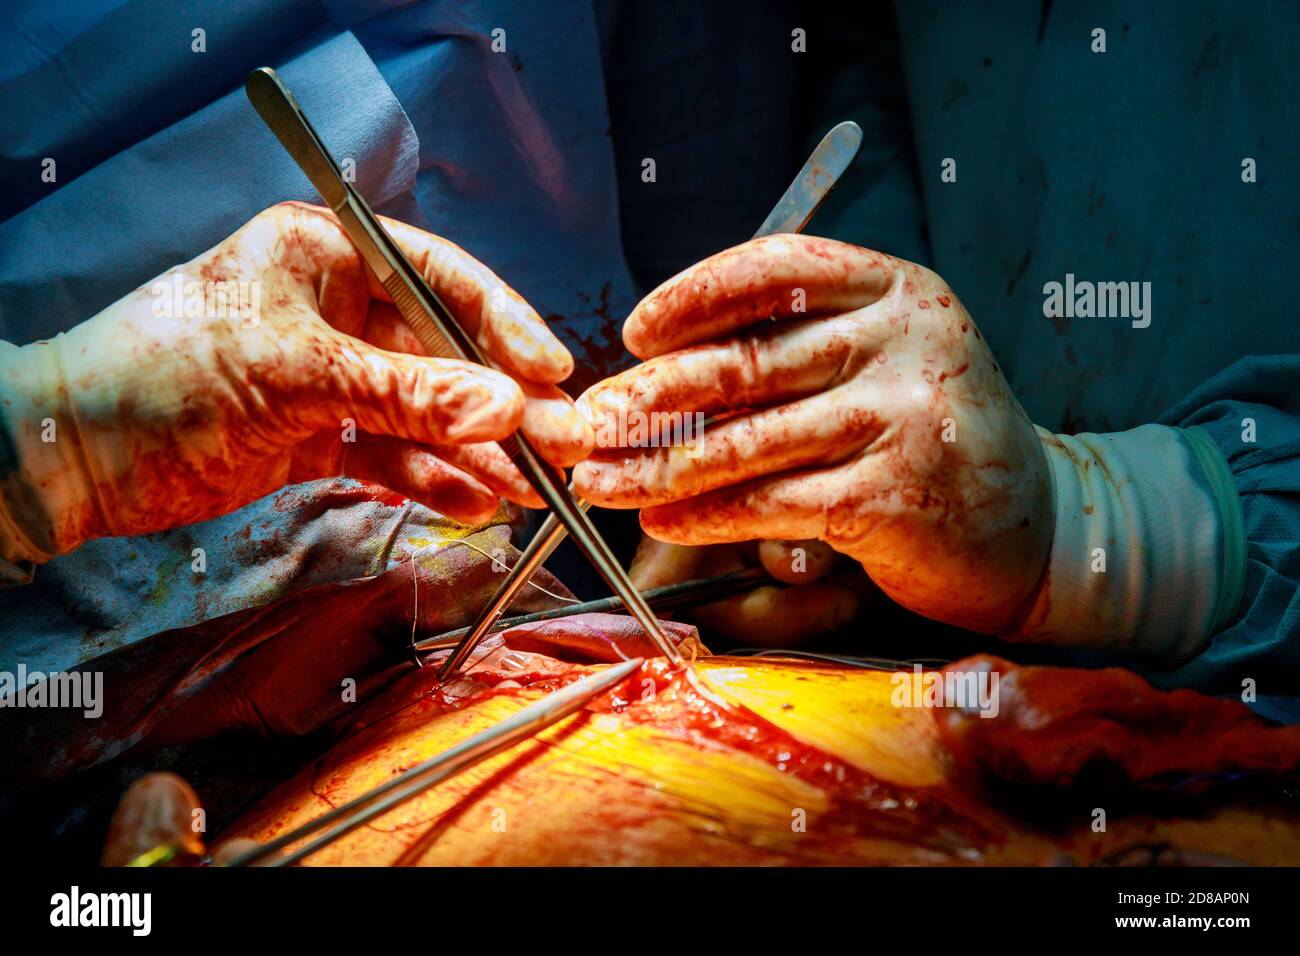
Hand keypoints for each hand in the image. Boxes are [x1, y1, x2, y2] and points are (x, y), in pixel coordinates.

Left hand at [0, 202, 590, 560]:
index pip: (442, 280)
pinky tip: (474, 504)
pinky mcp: (321, 435)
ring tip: (530, 491)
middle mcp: (340, 310)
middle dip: (501, 405)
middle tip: (562, 446)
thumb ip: (406, 392)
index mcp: (329, 255)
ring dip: (476, 453)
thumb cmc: (166, 374)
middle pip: (445, 355)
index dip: (505, 325)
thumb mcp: (296, 371)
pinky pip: (393, 454)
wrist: (75, 457)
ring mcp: (333, 376)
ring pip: (426, 413)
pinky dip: (432, 480)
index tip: (553, 373)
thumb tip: (508, 407)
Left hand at [574, 235, 1052, 634]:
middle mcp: (904, 340)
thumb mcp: (884, 361)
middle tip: (590, 423)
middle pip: (749, 362)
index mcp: (896, 289)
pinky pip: (775, 501)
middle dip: (653, 396)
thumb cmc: (933, 437)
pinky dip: (710, 513)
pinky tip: (665, 519)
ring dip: (661, 465)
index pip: (777, 268)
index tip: (637, 331)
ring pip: (751, 441)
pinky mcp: (896, 494)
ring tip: (602, 481)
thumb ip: (799, 348)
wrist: (1033, 523)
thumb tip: (664, 369)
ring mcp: (905, 416)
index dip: (695, 295)